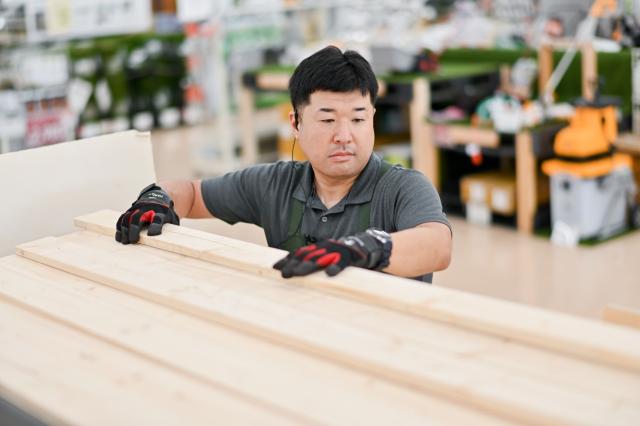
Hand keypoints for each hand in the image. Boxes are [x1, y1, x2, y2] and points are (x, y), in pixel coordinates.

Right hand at [116, 183, 179, 243]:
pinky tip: (119, 237)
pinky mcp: (130, 211)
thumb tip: (171, 243)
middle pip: (138, 217)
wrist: (157, 198)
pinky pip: (122, 218)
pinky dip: (119, 227)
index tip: (151, 235)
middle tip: (133, 241)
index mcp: (161, 211)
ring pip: (128, 217)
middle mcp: (147, 209)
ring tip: (124, 241)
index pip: (158, 218)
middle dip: (134, 229)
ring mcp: (137, 209)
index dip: (155, 226)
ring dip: (125, 230)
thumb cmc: (165, 214)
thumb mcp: (172, 219)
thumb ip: (172, 229)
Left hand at [273, 229, 391, 277]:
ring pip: (321, 259)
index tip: (275, 267)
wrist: (367, 247)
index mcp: (319, 248)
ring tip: (298, 273)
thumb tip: (297, 269)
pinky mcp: (350, 258)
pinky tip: (330, 274)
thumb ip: (315, 261)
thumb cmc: (345, 255)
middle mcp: (326, 248)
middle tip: (282, 274)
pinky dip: (336, 267)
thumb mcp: (327, 256)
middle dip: (293, 265)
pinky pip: (343, 263)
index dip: (288, 259)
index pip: (300, 253)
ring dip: (308, 266)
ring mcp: (337, 252)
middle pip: (306, 256)